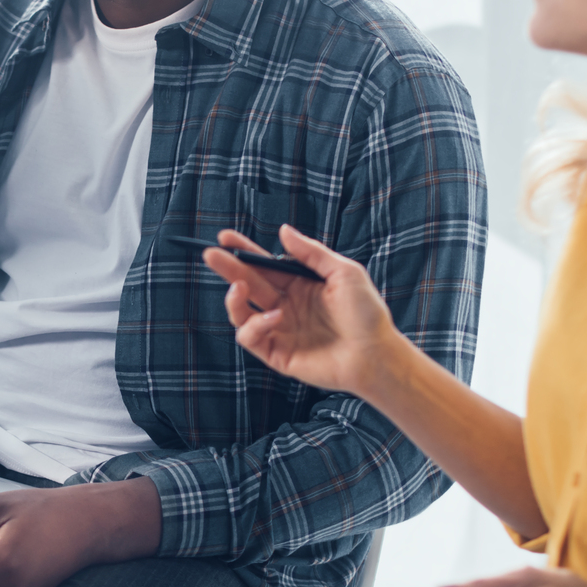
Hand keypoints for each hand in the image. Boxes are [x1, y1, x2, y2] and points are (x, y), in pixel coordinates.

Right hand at [207, 226, 404, 395]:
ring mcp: (280, 330)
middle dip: (227, 268)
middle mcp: (286, 306)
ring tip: (239, 287)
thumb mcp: (344, 271)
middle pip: (247, 284)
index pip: (264, 265)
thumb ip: (311, 253)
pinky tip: (274, 317)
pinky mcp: (277, 354)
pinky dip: (255, 325)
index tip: (225, 236)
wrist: (375, 354)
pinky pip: (251, 338)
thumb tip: (283, 231)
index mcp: (300, 285)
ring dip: (234, 299)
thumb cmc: (367, 313)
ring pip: (242, 313)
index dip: (244, 250)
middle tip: (211, 254)